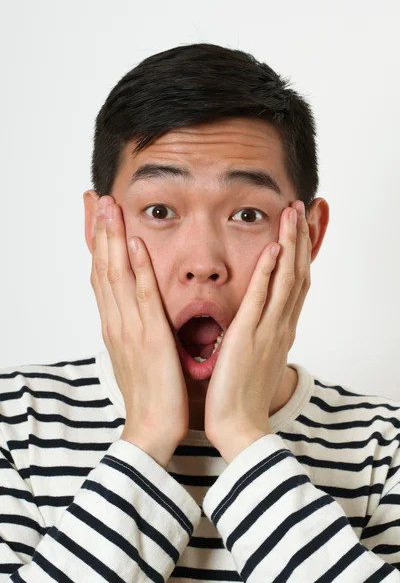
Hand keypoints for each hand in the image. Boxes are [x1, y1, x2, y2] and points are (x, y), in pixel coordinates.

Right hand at [91, 195, 188, 467]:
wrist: (152, 429)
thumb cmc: (151, 392)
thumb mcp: (139, 353)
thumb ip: (137, 327)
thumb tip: (138, 309)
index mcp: (115, 325)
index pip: (102, 276)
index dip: (98, 244)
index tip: (95, 216)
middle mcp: (116, 322)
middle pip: (102, 268)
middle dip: (99, 232)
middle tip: (96, 198)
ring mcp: (130, 329)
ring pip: (115, 276)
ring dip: (112, 239)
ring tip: (109, 207)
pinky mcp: (149, 338)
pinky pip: (141, 298)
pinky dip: (136, 269)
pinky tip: (134, 245)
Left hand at [204, 201, 310, 461]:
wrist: (239, 426)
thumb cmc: (242, 394)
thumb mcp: (255, 357)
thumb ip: (258, 333)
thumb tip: (255, 319)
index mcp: (280, 330)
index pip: (296, 283)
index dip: (301, 254)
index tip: (302, 228)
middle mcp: (281, 326)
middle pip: (298, 274)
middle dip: (301, 240)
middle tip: (303, 209)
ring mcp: (268, 330)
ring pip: (286, 279)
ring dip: (291, 244)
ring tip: (292, 214)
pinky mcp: (248, 336)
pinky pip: (262, 298)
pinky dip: (269, 271)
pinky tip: (273, 247)